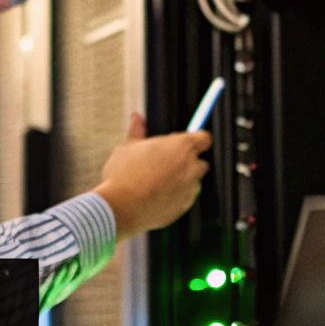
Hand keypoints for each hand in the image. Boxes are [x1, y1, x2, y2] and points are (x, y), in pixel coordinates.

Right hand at [93, 112, 212, 240]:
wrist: (121, 208)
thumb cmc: (123, 174)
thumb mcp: (127, 147)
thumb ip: (137, 131)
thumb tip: (136, 117)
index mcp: (181, 146)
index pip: (204, 138)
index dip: (194, 139)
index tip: (181, 142)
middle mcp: (191, 167)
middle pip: (199, 161)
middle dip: (186, 161)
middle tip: (164, 162)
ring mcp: (190, 188)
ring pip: (191, 181)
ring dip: (180, 180)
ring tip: (154, 182)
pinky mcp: (185, 206)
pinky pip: (184, 198)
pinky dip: (174, 197)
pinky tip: (154, 196)